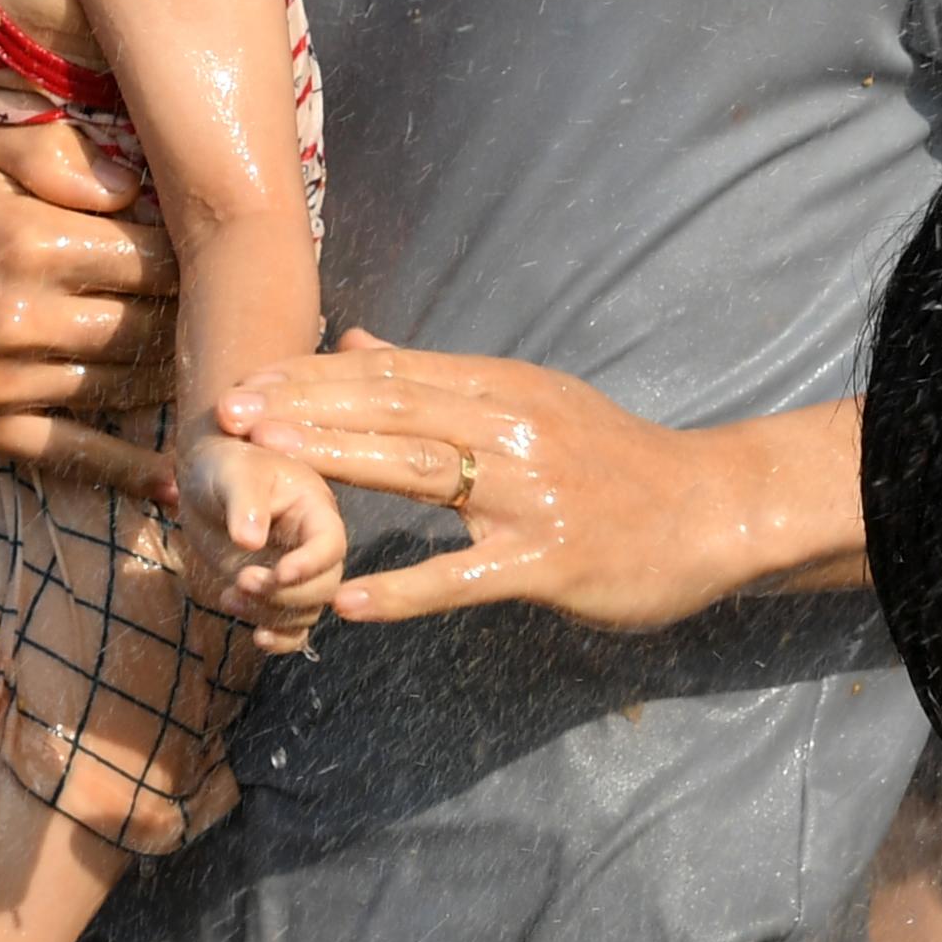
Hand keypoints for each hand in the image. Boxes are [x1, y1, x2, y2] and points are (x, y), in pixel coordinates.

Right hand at [0, 118, 177, 494]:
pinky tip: (174, 478)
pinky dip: (127, 472)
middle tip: (218, 312)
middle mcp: (20, 318)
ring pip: (121, 386)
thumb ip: (58, 155)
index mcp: (28, 243)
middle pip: (144, 325)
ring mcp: (2, 381)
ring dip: (170, 378)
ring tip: (204, 366)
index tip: (212, 257)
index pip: (148, 259)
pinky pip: (71, 455)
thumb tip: (135, 186)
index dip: (189, 257)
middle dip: (187, 318)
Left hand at [175, 434, 344, 651]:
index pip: (330, 545)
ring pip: (304, 612)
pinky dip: (278, 638)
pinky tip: (255, 636)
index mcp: (315, 510)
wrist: (207, 478)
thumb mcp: (233, 472)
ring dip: (269, 614)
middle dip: (284, 593)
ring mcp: (296, 572)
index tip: (277, 572)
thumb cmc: (225, 463)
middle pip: (324, 587)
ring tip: (230, 594)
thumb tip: (249, 540)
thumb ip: (244, 502)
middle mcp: (314, 545)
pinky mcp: (275, 593)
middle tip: (242, 579)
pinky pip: (292, 628)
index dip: (310, 565)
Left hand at [219, 330, 773, 631]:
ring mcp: (531, 495)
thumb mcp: (528, 397)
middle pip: (394, 409)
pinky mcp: (549, 562)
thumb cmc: (610, 457)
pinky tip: (348, 600)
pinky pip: (464, 577)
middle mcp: (511, 429)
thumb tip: (352, 341)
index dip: (313, 376)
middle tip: (230, 412)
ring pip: (422, 472)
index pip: (391, 373)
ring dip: (340, 466)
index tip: (247, 379)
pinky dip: (405, 590)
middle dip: (306, 408)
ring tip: (270, 467)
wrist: (711, 510)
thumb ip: (435, 375)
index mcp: (501, 387)